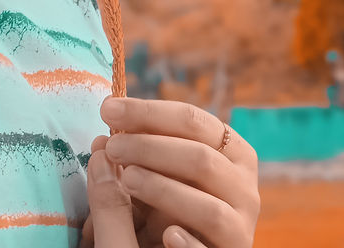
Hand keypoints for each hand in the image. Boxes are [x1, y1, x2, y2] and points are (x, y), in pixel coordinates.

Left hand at [80, 97, 259, 247]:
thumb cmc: (173, 206)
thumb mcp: (159, 176)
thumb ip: (135, 159)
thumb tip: (100, 143)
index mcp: (231, 152)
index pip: (193, 120)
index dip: (149, 112)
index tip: (109, 110)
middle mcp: (243, 186)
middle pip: (200, 157)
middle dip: (151, 148)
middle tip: (112, 147)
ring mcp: (240, 225)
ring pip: (208, 207)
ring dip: (165, 190)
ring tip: (128, 180)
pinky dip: (188, 243)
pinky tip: (167, 235)